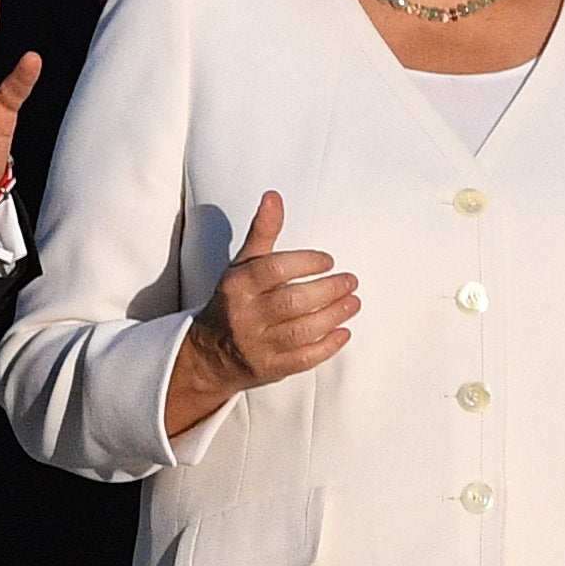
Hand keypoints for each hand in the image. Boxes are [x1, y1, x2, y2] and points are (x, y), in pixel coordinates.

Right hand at [165, 192, 356, 436]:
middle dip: (329, 290)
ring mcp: (257, 345)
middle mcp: (244, 316)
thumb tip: (274, 196)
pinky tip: (343, 332)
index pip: (274, 270)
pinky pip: (303, 359)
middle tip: (351, 281)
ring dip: (334, 316)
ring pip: (302, 331)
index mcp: (236, 286)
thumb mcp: (242, 265)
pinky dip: (327, 346)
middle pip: (293, 301)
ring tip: (353, 302)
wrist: (211, 353)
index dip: (306, 263)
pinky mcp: (270, 368)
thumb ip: (262, 232)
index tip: (328, 260)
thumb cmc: (235, 300)